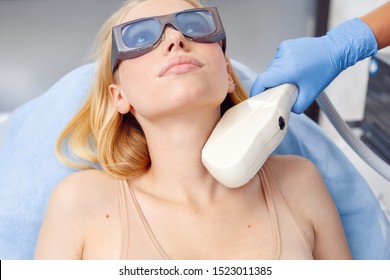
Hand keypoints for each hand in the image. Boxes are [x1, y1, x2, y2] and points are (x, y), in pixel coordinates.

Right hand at [250, 18, 377, 113]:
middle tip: (283, 90)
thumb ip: (296, 106)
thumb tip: (284, 108)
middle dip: (271, 85)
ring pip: (272, 68)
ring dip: (277, 75)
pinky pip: (277, 60)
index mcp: (288, 70)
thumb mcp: (310, 94)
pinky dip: (282, 66)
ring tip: (293, 76)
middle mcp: (283, 58)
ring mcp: (283, 49)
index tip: (256, 98)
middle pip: (267, 76)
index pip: (262, 81)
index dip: (256, 91)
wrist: (335, 49)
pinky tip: (294, 66)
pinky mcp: (285, 45)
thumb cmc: (325, 70)